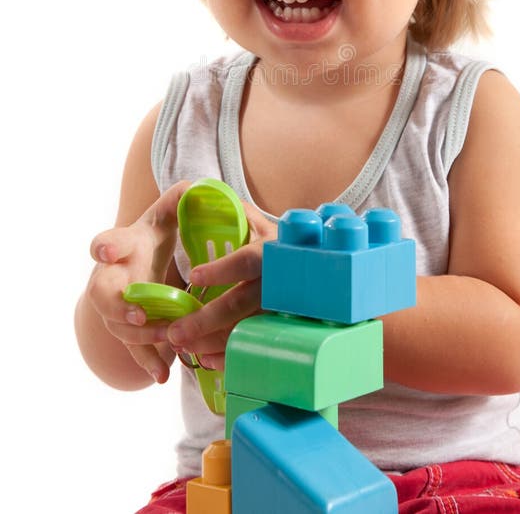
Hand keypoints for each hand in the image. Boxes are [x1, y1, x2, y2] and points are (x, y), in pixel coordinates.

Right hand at [86, 181, 189, 382]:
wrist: (141, 263)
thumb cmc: (157, 234)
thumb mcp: (170, 212)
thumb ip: (182, 198)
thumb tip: (198, 188)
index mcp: (123, 245)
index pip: (106, 242)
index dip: (104, 246)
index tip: (105, 250)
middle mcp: (112, 277)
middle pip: (100, 294)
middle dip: (117, 306)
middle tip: (138, 315)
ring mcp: (117, 307)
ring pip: (119, 327)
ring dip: (143, 337)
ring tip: (169, 341)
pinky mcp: (131, 330)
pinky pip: (134, 351)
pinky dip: (147, 363)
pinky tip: (163, 375)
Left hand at [166, 202, 277, 370]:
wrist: (316, 268)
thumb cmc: (273, 242)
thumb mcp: (256, 222)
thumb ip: (229, 209)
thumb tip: (190, 190)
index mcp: (272, 251)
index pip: (246, 260)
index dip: (221, 269)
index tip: (193, 276)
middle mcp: (279, 282)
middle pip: (241, 303)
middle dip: (205, 320)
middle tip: (173, 331)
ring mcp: (283, 310)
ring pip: (245, 331)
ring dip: (211, 342)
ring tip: (182, 346)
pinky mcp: (282, 331)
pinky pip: (255, 348)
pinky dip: (230, 357)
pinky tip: (206, 359)